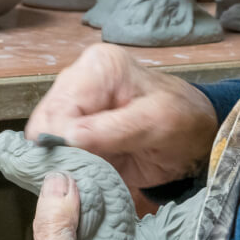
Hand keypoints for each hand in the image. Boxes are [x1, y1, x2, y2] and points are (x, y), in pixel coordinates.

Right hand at [26, 44, 217, 187]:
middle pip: (44, 121)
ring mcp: (73, 106)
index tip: (80, 164)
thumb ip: (114, 129)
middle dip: (61, 151)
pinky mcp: (73, 129)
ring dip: (62, 161)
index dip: (63, 139)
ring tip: (90, 173)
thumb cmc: (183, 121)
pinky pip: (55, 151)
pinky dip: (67, 166)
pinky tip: (86, 172)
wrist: (196, 138)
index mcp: (99, 66)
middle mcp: (78, 80)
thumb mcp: (158, 123)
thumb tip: (67, 137)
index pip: (59, 106)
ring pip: (44, 140)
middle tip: (86, 172)